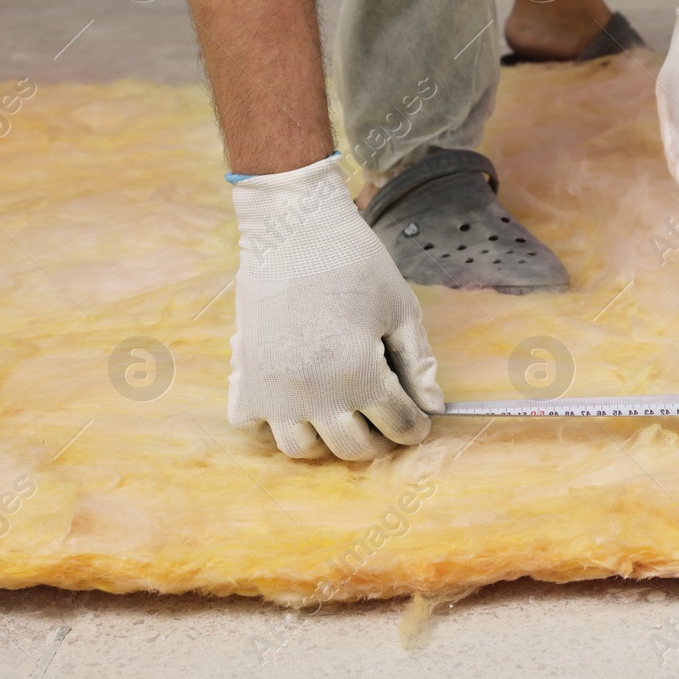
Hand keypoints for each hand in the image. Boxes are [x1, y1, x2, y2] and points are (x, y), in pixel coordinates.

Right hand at [227, 154, 443, 459]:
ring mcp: (274, 391)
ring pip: (302, 448)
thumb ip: (419, 363)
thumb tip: (434, 407)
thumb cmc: (355, 263)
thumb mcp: (401, 310)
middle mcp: (315, 394)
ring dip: (326, 438)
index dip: (416, 427)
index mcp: (360, 375)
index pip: (398, 426)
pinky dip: (274, 423)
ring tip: (340, 413)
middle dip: (378, 438)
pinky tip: (295, 399)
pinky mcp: (244, 378)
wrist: (293, 229)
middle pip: (353, 447)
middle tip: (384, 417)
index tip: (419, 421)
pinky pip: (254, 426)